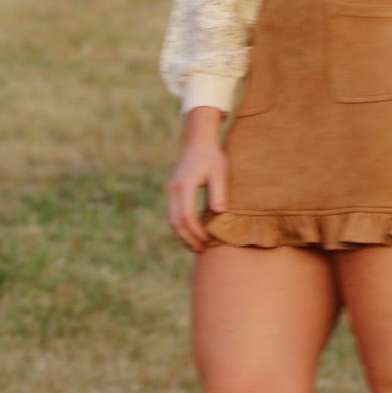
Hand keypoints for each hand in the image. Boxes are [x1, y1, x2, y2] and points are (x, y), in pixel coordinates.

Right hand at [167, 107, 228, 250]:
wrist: (197, 141)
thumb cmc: (212, 156)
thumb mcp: (219, 172)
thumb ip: (218, 192)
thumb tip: (219, 213)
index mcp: (184, 186)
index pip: (187, 216)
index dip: (196, 231)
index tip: (207, 241)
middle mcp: (174, 190)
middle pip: (176, 222)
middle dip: (187, 238)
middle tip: (201, 251)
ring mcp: (171, 191)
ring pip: (172, 220)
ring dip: (182, 235)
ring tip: (196, 247)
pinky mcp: (173, 192)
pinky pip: (174, 214)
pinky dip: (181, 227)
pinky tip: (193, 234)